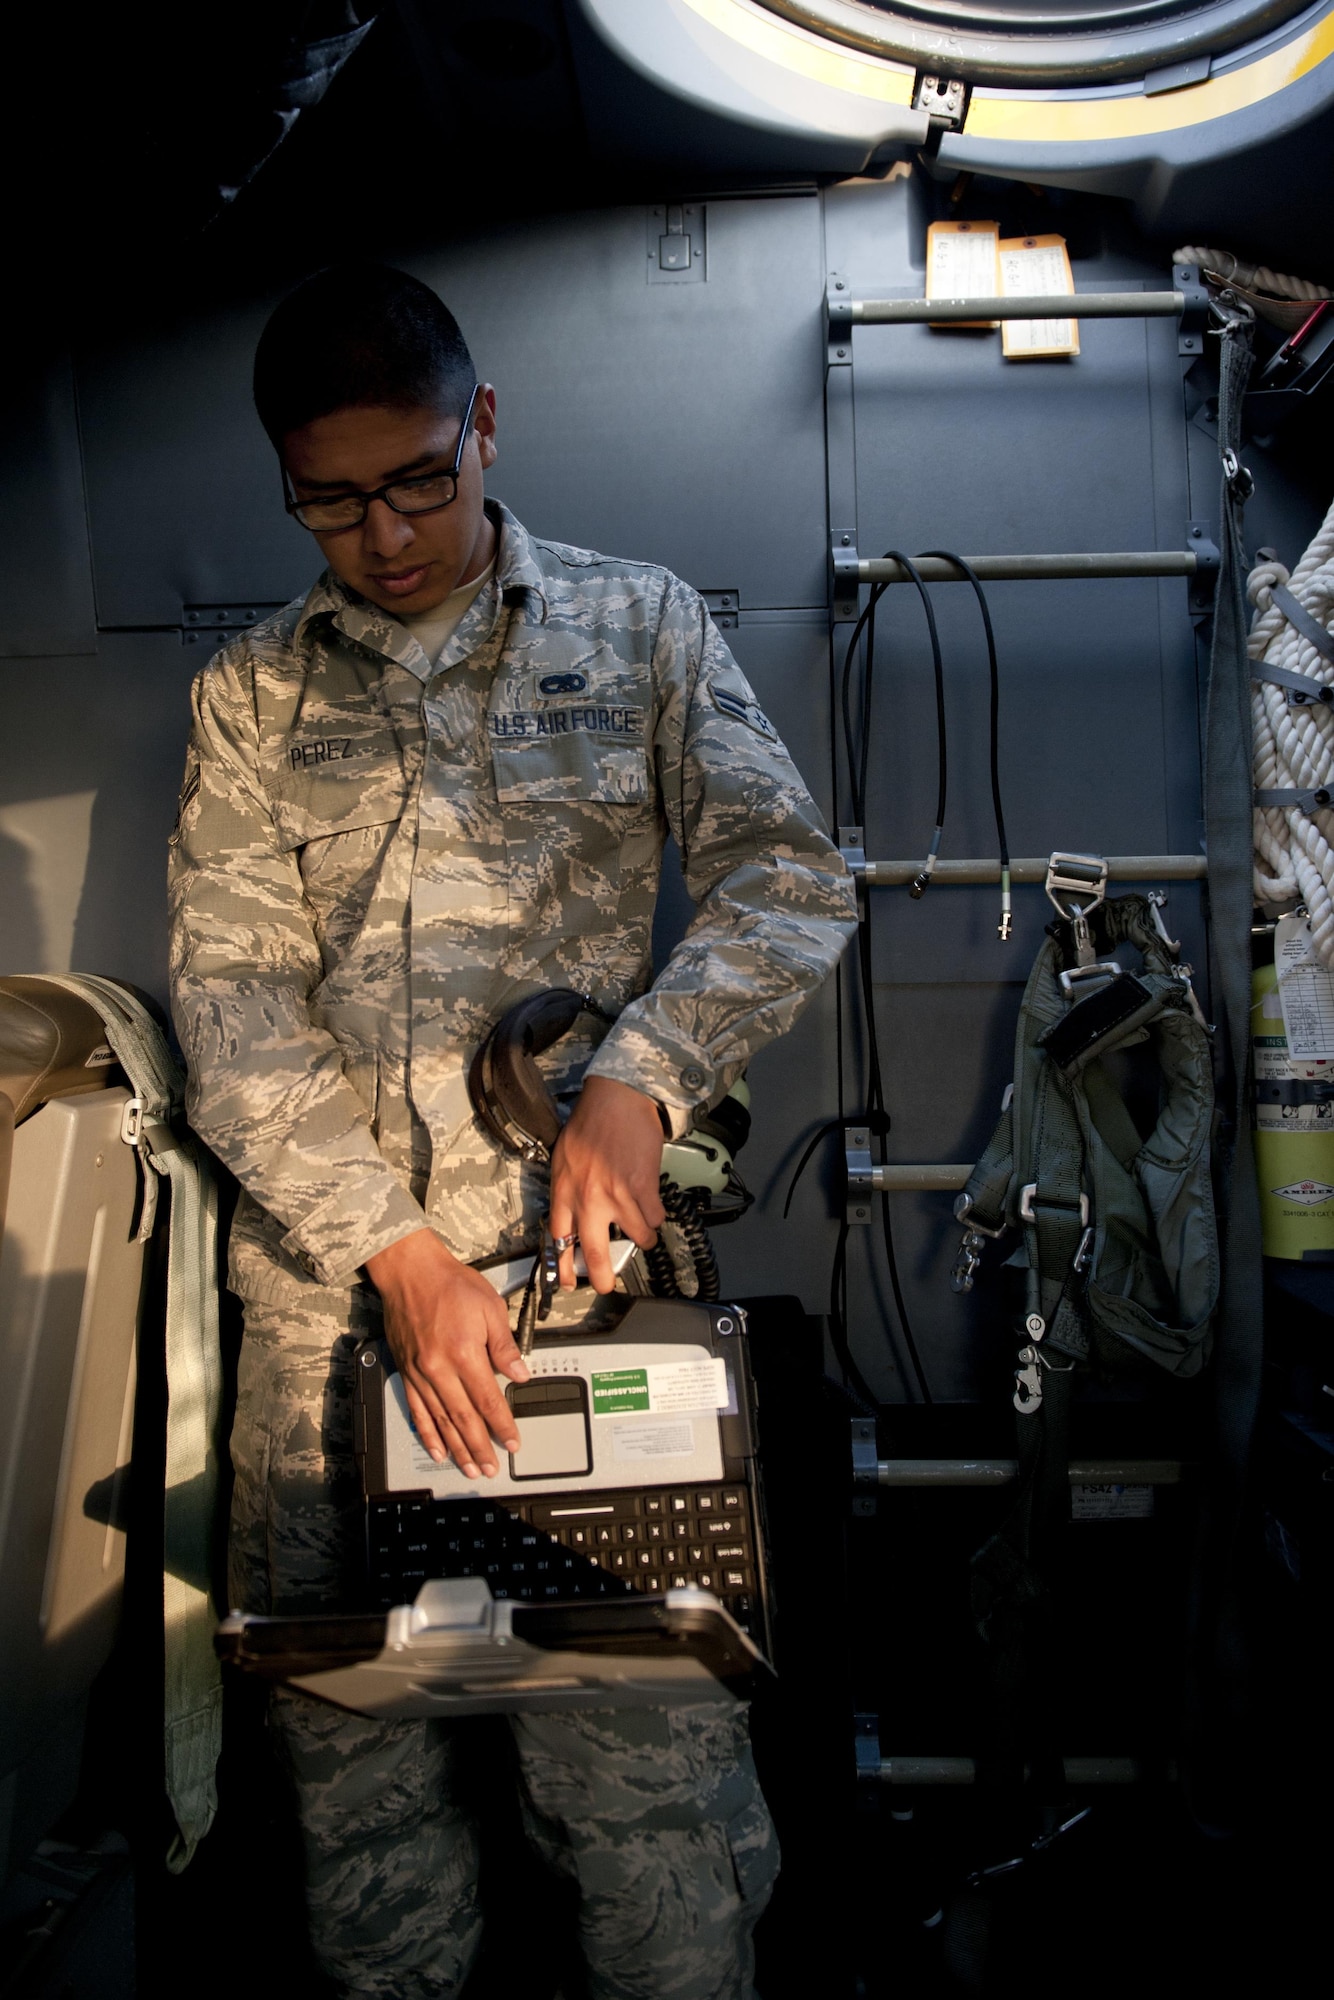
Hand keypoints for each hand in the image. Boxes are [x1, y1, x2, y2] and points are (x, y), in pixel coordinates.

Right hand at [364, 1229, 528, 1477]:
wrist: (410, 1271)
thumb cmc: (450, 1284)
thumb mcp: (490, 1307)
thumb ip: (505, 1345)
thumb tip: (520, 1374)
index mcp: (464, 1352)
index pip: (488, 1399)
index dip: (502, 1425)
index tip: (512, 1442)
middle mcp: (439, 1368)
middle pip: (463, 1418)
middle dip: (480, 1447)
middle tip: (491, 1468)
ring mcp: (420, 1372)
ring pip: (440, 1420)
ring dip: (456, 1448)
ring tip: (469, 1467)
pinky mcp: (406, 1371)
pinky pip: (417, 1409)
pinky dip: (427, 1433)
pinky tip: (437, 1448)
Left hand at [549, 1075, 665, 1292]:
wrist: (617, 1098)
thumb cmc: (591, 1121)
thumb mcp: (564, 1156)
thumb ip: (567, 1188)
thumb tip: (573, 1213)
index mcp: (565, 1191)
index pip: (559, 1239)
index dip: (563, 1266)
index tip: (567, 1281)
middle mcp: (588, 1198)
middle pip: (594, 1252)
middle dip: (601, 1277)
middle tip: (606, 1286)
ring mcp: (616, 1195)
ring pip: (636, 1237)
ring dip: (643, 1237)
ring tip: (643, 1230)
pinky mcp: (642, 1187)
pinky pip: (654, 1218)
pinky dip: (657, 1216)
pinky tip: (653, 1207)